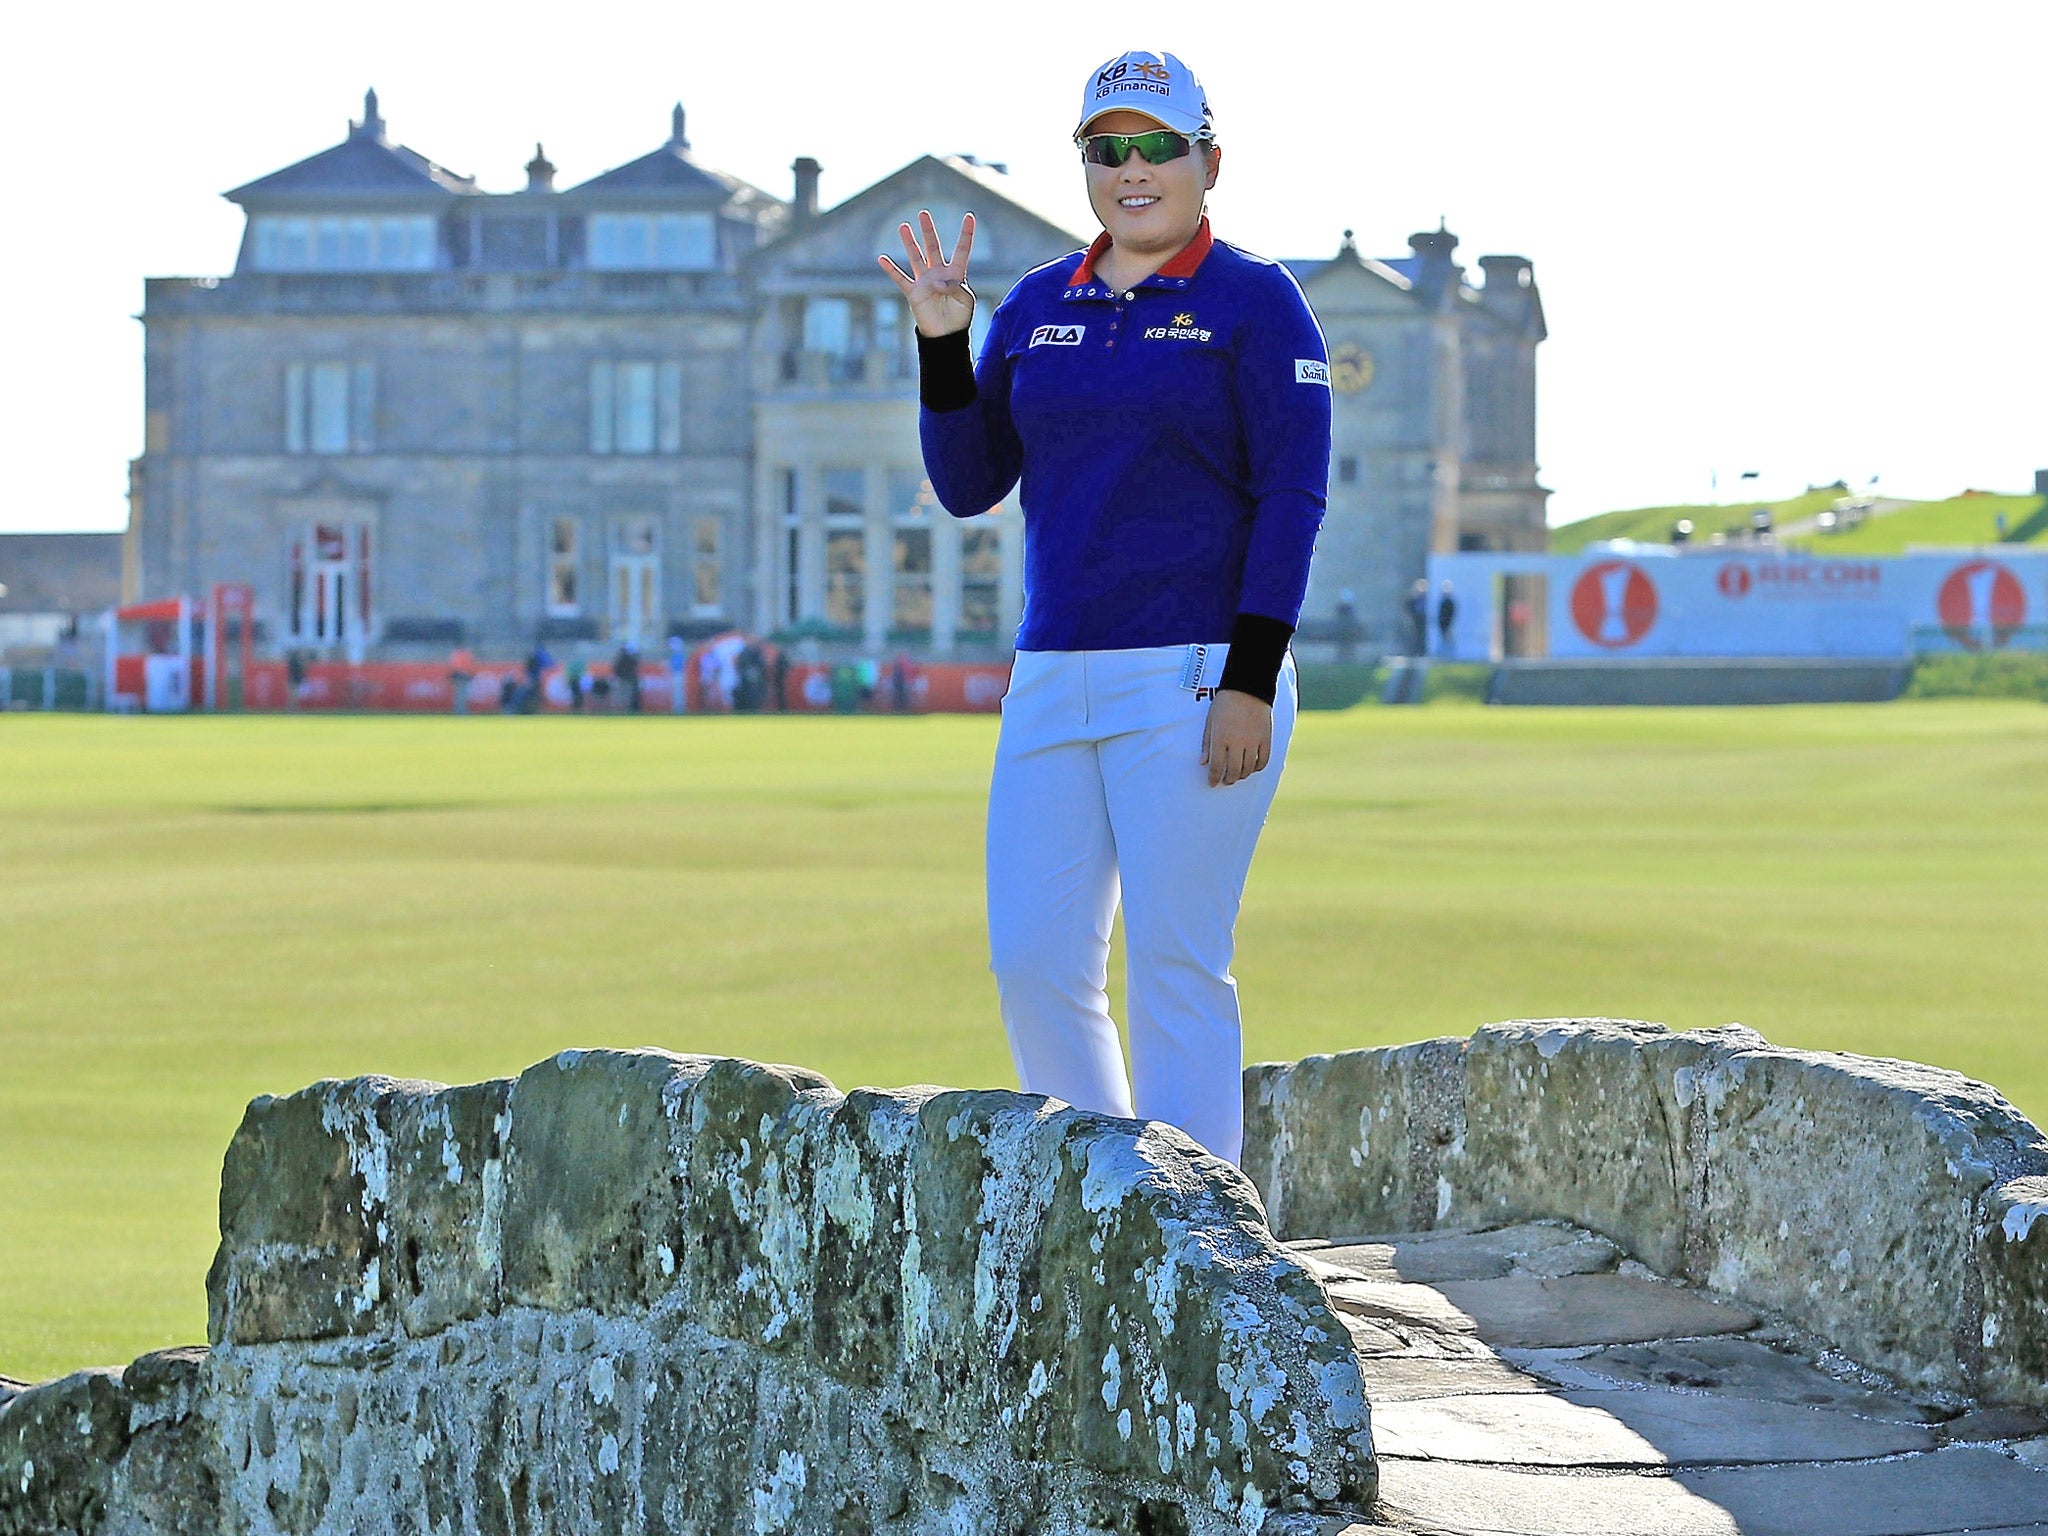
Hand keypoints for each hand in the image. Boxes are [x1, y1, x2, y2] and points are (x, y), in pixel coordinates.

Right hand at [878, 210, 976, 337]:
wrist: (945, 335)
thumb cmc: (959, 318)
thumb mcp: (965, 301)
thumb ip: (954, 287)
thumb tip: (936, 282)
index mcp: (956, 273)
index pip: (962, 249)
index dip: (966, 234)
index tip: (969, 216)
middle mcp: (938, 273)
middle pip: (933, 247)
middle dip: (928, 230)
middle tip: (923, 213)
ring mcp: (925, 281)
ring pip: (916, 257)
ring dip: (910, 243)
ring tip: (903, 226)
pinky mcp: (914, 293)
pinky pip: (900, 279)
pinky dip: (891, 270)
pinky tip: (882, 259)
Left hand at [1201, 690, 1272, 787]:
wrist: (1247, 688)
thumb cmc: (1224, 703)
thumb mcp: (1210, 721)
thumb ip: (1206, 743)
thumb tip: (1203, 763)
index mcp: (1221, 738)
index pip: (1216, 766)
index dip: (1213, 778)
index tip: (1212, 783)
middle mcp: (1237, 743)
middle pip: (1234, 771)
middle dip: (1228, 780)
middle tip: (1226, 781)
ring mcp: (1253, 741)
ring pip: (1249, 768)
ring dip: (1242, 775)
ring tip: (1238, 775)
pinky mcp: (1266, 738)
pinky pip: (1263, 760)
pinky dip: (1258, 767)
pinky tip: (1252, 767)